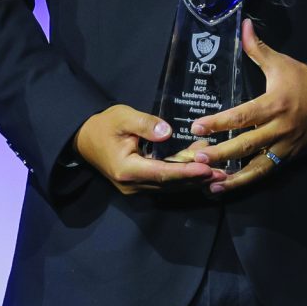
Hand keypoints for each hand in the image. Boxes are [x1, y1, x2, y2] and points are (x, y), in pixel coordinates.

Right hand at [74, 104, 218, 194]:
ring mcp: (135, 188)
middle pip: (169, 184)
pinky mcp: (139, 185)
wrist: (84, 139)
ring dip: (192, 180)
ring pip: (168, 187)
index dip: (186, 172)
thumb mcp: (123, 117)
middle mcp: (132, 184)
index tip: (206, 169)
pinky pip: (164, 184)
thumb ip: (145, 124)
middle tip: (222, 173)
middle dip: (196, 179)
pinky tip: (200, 171)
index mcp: (127, 169)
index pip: (162, 173)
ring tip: (218, 173)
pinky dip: (182, 178)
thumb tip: (168, 132)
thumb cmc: (104, 125)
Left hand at [191, 18, 306, 193]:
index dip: (218, 123)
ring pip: (256, 167)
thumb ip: (258, 48)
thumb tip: (243, 24)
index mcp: (275, 104)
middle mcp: (279, 129)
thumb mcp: (282, 63)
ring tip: (209, 185)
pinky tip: (226, 185)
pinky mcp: (289, 158)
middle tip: (195, 159)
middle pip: (246, 145)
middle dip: (220, 154)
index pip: (243, 116)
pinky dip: (246, 180)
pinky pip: (266, 171)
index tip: (197, 127)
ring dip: (232, 178)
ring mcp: (285, 146)